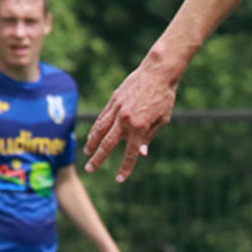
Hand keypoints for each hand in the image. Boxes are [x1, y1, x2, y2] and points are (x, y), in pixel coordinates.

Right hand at [86, 60, 178, 181]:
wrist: (157, 73)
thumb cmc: (164, 98)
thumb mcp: (162, 120)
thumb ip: (149, 137)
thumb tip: (140, 154)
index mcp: (140, 127)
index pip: (131, 153)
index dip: (126, 167)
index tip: (119, 179)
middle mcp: (126, 120)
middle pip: (108, 144)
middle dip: (98, 158)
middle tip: (89, 169)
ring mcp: (118, 109)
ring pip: (100, 130)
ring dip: (92, 143)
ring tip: (87, 153)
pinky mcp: (113, 100)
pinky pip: (102, 118)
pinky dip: (95, 128)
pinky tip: (92, 135)